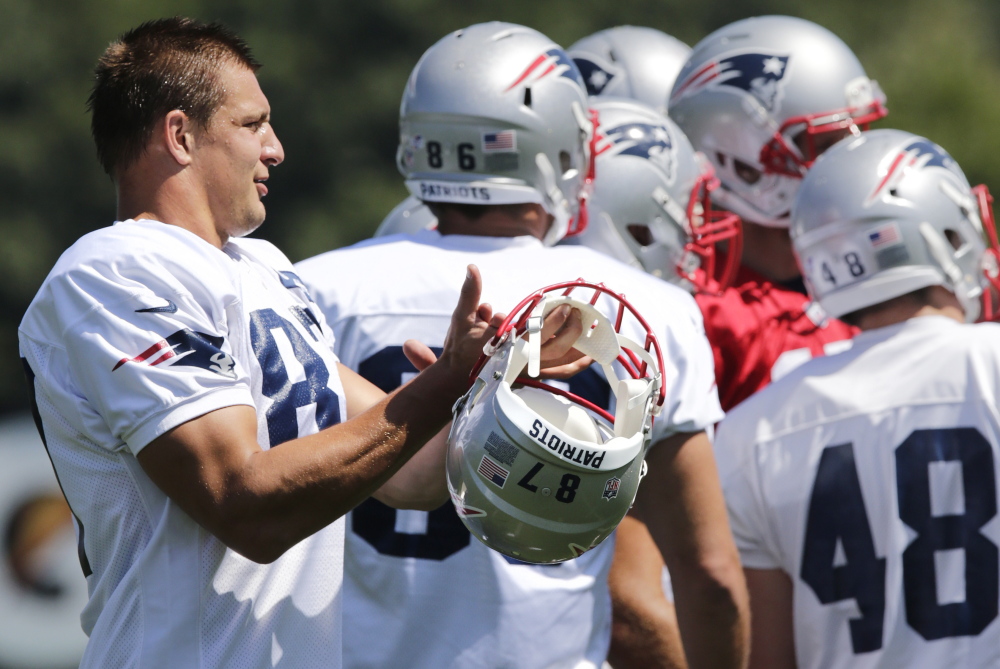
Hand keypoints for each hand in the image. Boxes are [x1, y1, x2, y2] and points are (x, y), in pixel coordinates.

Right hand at [406, 271, 590, 379]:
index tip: (565, 305)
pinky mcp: (534, 375)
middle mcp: (522, 361)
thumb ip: (470, 294)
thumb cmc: (461, 347)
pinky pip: (561, 372)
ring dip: (580, 345)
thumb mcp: (462, 318)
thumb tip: (472, 268)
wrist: (456, 379)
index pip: (536, 334)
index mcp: (506, 347)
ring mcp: (530, 370)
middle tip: (576, 309)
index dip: (554, 320)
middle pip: (555, 348)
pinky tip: (590, 353)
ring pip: (562, 361)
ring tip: (594, 326)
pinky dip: (577, 364)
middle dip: (571, 328)